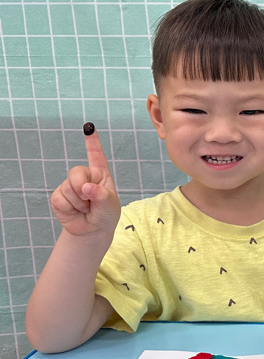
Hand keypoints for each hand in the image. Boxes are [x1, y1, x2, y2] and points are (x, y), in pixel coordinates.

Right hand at [50, 123, 120, 238]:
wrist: (93, 230)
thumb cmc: (106, 213)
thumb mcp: (110, 205)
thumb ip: (101, 195)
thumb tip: (86, 188)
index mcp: (100, 174)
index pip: (96, 155)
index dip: (92, 142)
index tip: (89, 127)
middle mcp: (84, 177)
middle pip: (76, 172)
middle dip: (82, 188)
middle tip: (90, 201)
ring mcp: (69, 186)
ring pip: (68, 188)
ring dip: (79, 203)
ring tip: (86, 208)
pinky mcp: (59, 197)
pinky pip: (60, 199)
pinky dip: (70, 208)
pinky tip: (76, 212)